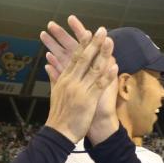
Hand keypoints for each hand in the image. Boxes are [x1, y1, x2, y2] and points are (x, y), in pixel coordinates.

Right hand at [43, 22, 117, 141]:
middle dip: (94, 42)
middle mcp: (71, 81)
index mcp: (64, 78)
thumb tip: (49, 64)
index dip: (82, 43)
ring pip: (93, 68)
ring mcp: (80, 89)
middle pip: (84, 58)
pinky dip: (107, 75)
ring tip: (110, 41)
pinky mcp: (87, 100)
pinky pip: (99, 85)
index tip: (88, 31)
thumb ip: (53, 77)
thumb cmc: (58, 114)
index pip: (74, 57)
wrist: (58, 133)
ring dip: (103, 54)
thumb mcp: (54, 92)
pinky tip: (115, 65)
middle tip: (102, 29)